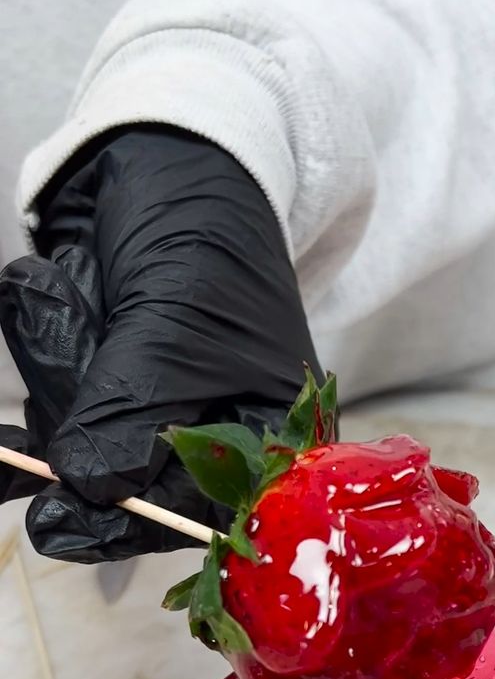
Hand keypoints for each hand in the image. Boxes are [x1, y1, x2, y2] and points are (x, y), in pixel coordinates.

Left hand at [0, 127, 320, 560]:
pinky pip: (50, 395)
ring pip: (74, 440)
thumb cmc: (203, 241)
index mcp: (266, 437)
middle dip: (79, 417)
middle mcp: (210, 436)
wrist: (165, 154)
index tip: (56, 521)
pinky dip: (44, 337)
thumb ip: (128, 416)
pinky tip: (55, 291)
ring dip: (59, 361)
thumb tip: (85, 489)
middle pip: (123, 483)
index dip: (124, 523)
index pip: (197, 515)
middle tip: (78, 350)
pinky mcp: (101, 382)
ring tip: (69, 292)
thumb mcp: (170, 331)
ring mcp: (148, 410)